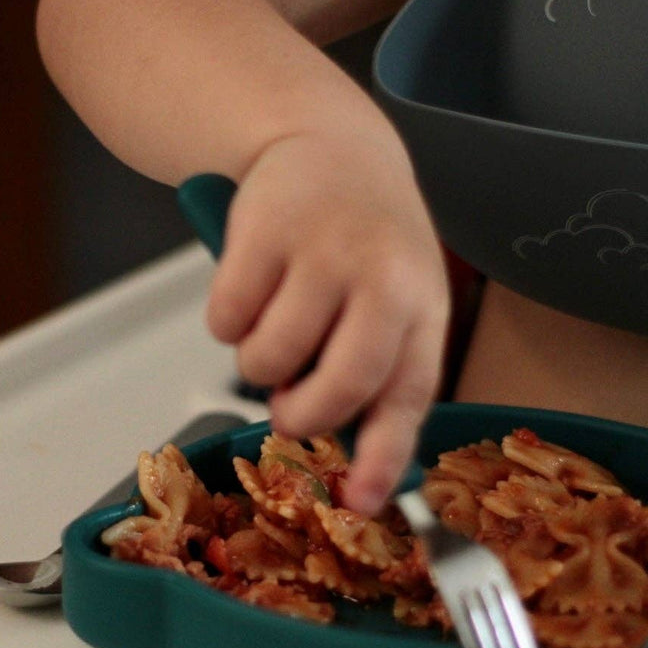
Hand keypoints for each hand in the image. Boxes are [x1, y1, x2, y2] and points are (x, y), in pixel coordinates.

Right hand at [206, 129, 451, 514]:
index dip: (382, 457)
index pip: (407, 394)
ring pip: (269, 356)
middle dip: (300, 415)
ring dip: (256, 362)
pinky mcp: (265, 230)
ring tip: (272, 328)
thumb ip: (379, 370)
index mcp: (423, 305)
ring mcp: (324, 250)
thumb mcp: (397, 297)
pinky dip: (224, 322)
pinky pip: (225, 318)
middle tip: (286, 408)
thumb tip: (353, 471)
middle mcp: (383, 276)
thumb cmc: (364, 241)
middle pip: (339, 384)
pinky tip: (249, 288)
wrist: (330, 144)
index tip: (361, 503)